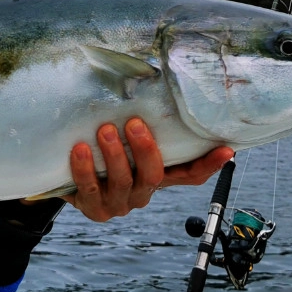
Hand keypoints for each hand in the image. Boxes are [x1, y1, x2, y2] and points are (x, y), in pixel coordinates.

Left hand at [64, 118, 233, 221]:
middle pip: (153, 176)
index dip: (209, 165)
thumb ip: (140, 125)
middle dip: (145, 150)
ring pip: (122, 183)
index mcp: (156, 177)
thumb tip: (152, 83)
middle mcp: (142, 193)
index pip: (189, 175)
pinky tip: (81, 149)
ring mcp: (118, 203)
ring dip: (114, 155)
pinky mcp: (93, 208)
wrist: (65, 178)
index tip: (226, 149)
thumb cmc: (100, 152)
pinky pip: (90, 189)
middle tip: (134, 123)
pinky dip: (85, 168)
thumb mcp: (123, 140)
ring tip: (105, 131)